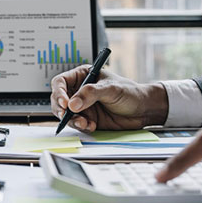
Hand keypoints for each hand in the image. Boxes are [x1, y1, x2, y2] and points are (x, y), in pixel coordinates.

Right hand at [50, 65, 167, 131]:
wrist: (143, 110)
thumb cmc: (129, 92)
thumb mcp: (111, 89)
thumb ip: (91, 94)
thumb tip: (72, 104)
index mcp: (82, 76)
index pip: (61, 82)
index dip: (59, 92)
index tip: (65, 103)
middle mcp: (79, 91)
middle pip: (58, 99)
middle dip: (61, 109)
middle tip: (67, 115)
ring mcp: (82, 106)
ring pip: (65, 114)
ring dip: (71, 120)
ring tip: (84, 122)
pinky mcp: (87, 119)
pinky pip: (76, 124)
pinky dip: (81, 126)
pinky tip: (91, 126)